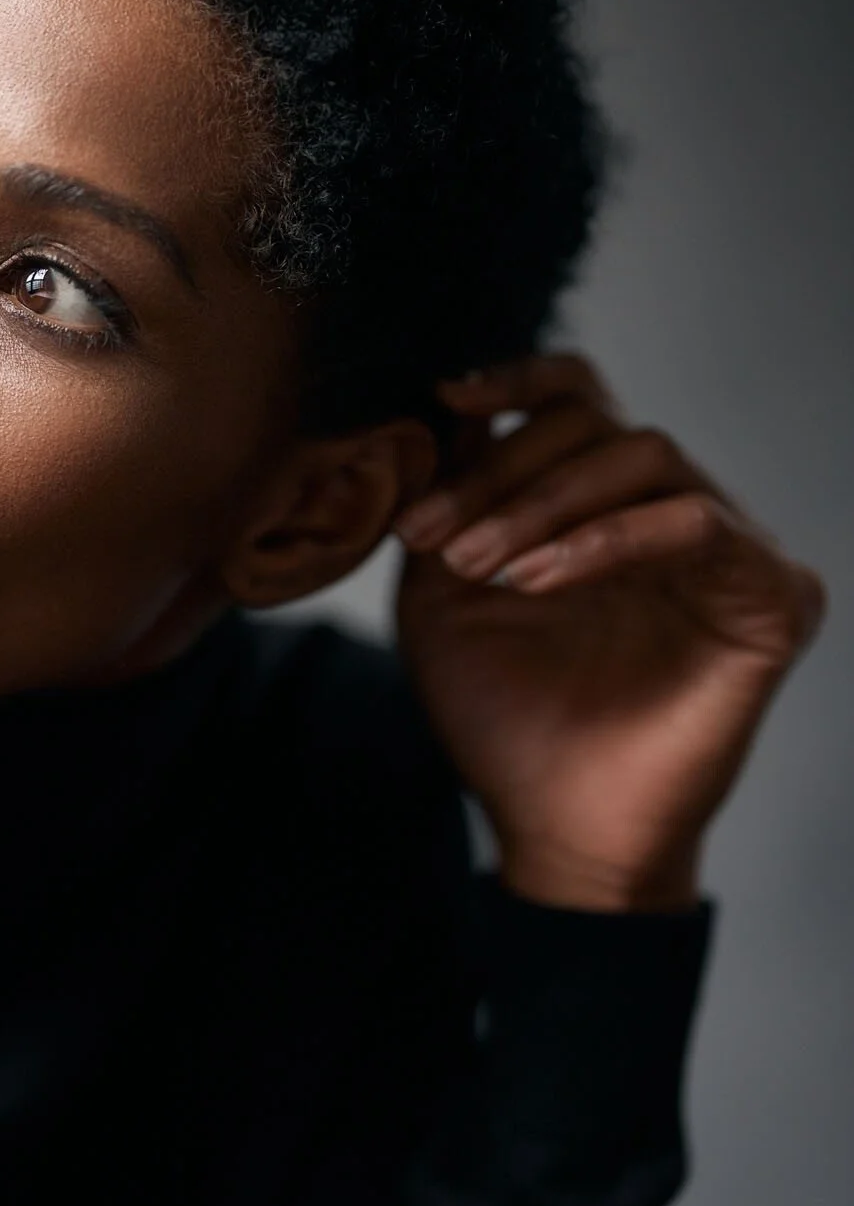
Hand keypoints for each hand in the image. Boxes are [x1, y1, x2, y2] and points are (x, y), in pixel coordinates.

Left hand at [394, 355, 825, 909]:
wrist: (552, 825)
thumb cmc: (501, 716)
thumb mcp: (442, 596)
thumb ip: (447, 501)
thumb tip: (448, 408)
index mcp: (600, 504)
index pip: (578, 399)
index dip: (518, 380)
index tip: (449, 396)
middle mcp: (669, 513)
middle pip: (598, 421)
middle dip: (503, 473)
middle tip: (437, 538)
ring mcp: (726, 551)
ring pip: (646, 455)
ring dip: (546, 502)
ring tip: (481, 566)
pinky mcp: (769, 597)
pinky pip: (697, 523)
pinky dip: (608, 537)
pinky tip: (539, 579)